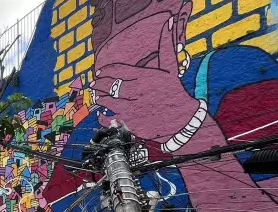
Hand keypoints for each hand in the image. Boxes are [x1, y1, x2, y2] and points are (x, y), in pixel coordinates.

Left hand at [91, 17, 199, 140]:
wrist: (183, 119)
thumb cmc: (174, 91)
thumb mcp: (170, 68)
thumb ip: (165, 46)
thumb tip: (168, 22)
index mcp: (145, 76)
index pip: (118, 70)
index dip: (106, 70)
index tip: (99, 72)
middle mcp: (138, 91)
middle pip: (111, 85)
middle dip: (100, 84)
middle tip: (94, 83)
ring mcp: (134, 108)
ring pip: (109, 101)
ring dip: (100, 98)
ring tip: (96, 96)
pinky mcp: (132, 123)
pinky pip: (111, 119)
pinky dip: (102, 117)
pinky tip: (100, 113)